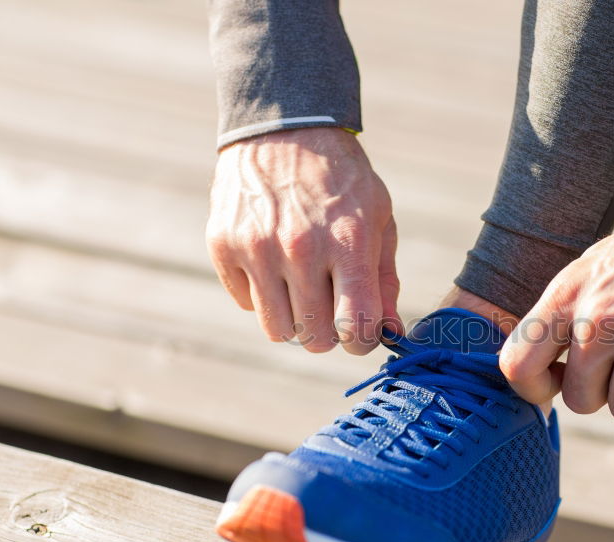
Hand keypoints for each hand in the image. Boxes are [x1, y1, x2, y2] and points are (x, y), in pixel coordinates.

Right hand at [206, 128, 400, 352]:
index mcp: (348, 241)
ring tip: (302, 290)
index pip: (355, 326)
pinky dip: (263, 296)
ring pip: (276, 330)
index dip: (362, 341)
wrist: (284, 129)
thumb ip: (385, 281)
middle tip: (331, 307)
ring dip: (293, 320)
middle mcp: (300, 248)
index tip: (360, 331)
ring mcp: (257, 247)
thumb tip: (390, 334)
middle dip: (328, 333)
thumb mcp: (379, 220)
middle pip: (315, 337)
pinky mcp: (224, 245)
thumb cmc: (343, 181)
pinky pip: (246, 304)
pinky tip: (274, 266)